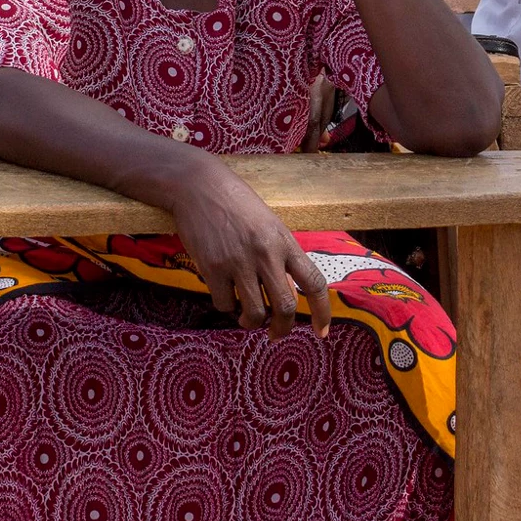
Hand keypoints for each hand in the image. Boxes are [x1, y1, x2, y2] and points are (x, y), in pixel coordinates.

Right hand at [169, 160, 331, 338]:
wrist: (199, 186)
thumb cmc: (236, 203)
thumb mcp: (269, 224)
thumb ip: (280, 255)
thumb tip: (288, 292)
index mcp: (284, 241)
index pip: (314, 282)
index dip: (322, 312)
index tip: (322, 332)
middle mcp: (265, 254)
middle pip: (285, 307)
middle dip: (283, 329)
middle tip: (276, 334)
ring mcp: (238, 262)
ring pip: (254, 313)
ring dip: (251, 322)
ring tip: (247, 319)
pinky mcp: (212, 268)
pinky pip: (224, 304)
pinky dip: (226, 307)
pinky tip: (225, 295)